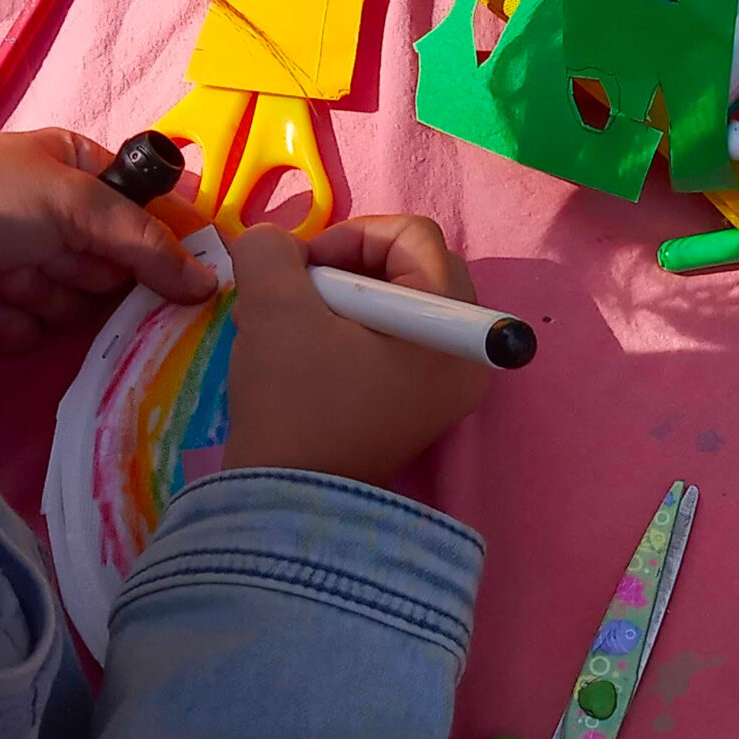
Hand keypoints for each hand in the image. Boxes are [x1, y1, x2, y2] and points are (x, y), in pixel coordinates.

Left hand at [0, 132, 215, 349]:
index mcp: (80, 173)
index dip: (178, 246)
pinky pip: (37, 338)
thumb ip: (144, 241)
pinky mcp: (2, 321)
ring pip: (81, 310)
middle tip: (54, 255)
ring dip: (43, 294)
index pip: (153, 214)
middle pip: (124, 273)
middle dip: (89, 271)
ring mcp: (32, 274)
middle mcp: (62, 224)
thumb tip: (211, 283)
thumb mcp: (70, 197)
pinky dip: (9, 321)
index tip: (208, 276)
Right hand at [221, 216, 491, 486]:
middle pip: (412, 268)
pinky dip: (350, 331)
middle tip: (299, 294)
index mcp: (451, 327)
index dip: (349, 236)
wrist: (285, 501)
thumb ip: (273, 251)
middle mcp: (466, 355)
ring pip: (396, 304)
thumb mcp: (274, 308)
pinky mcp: (417, 408)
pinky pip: (392, 341)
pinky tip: (307, 355)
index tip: (302, 270)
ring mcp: (446, 387)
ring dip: (342, 299)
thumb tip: (274, 244)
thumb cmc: (293, 403)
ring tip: (295, 328)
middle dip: (348, 267)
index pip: (412, 236)